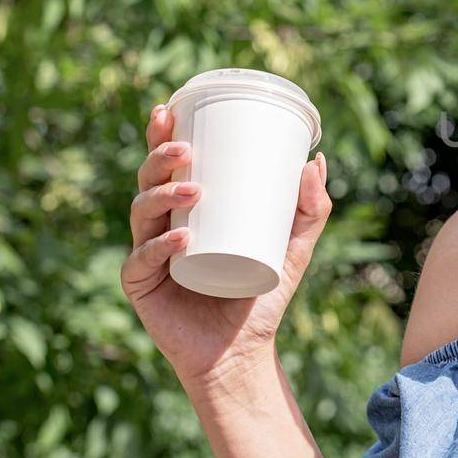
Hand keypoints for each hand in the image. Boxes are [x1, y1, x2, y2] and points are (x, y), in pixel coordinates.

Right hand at [119, 100, 333, 389]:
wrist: (242, 352)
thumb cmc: (262, 294)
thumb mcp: (294, 246)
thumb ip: (312, 208)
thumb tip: (316, 159)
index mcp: (185, 209)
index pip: (167, 163)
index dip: (161, 133)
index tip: (170, 106)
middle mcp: (159, 226)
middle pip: (147, 179)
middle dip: (158, 156)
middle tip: (183, 147)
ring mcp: (146, 254)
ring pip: (140, 212)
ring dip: (162, 194)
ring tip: (194, 190)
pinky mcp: (141, 287)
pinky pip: (142, 260)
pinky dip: (159, 247)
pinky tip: (179, 240)